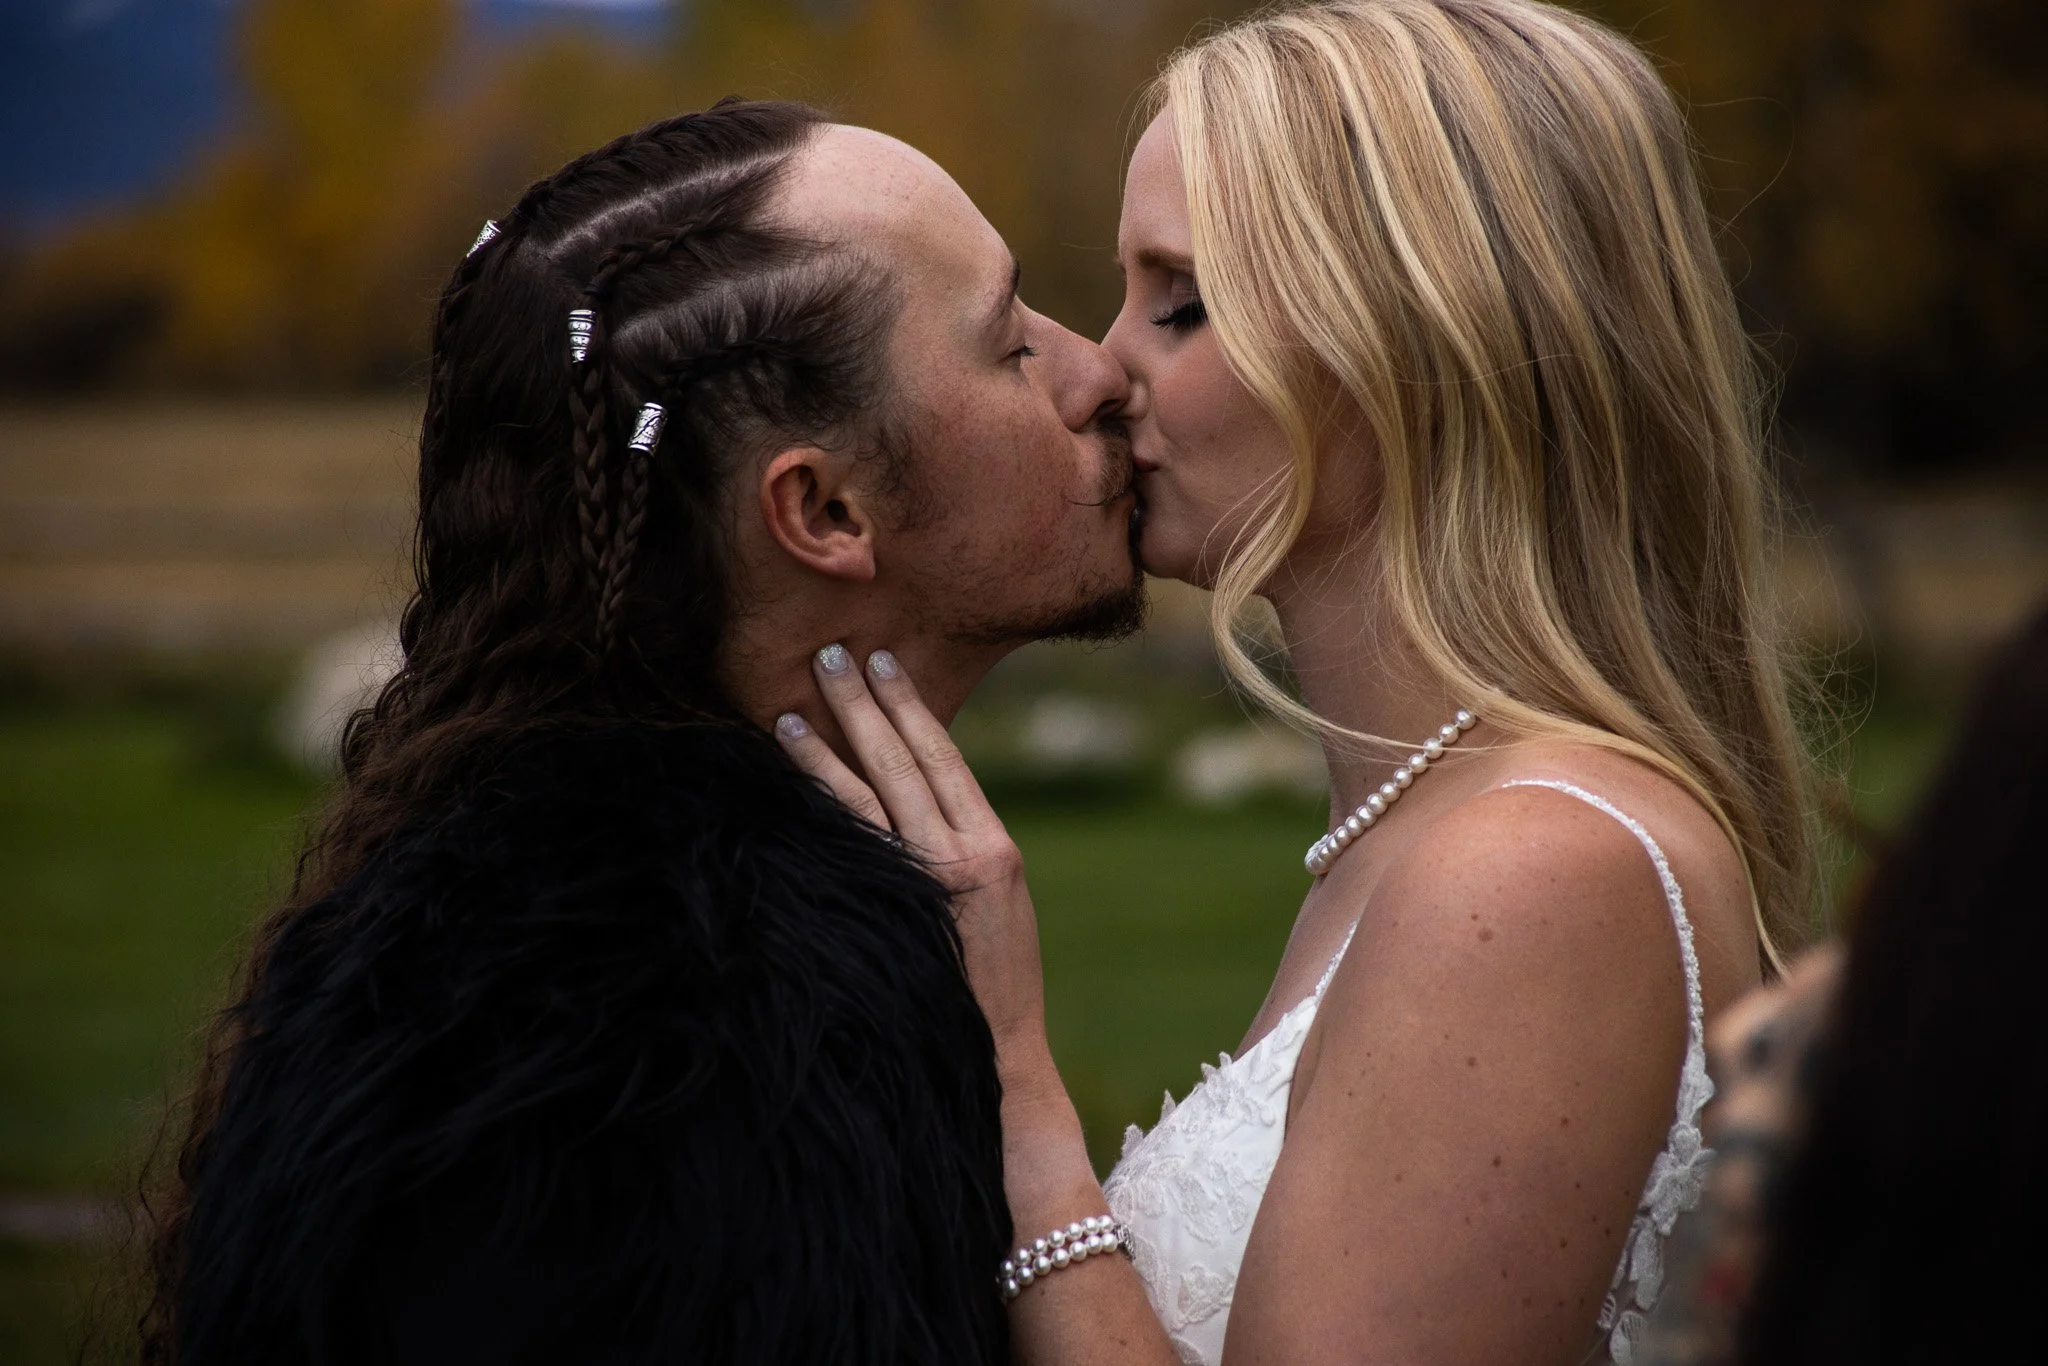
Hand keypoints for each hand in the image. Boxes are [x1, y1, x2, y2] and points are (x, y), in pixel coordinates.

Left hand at [774, 644, 1051, 1069]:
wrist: (999, 1060)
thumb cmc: (994, 986)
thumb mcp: (999, 906)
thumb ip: (962, 852)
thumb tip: (914, 805)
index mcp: (993, 849)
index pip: (944, 760)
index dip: (910, 708)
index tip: (884, 665)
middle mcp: (962, 857)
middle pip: (903, 764)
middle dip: (865, 705)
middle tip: (831, 656)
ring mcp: (923, 886)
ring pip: (866, 800)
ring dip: (825, 750)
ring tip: (790, 711)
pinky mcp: (894, 914)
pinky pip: (848, 848)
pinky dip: (819, 809)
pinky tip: (789, 784)